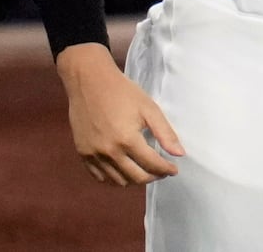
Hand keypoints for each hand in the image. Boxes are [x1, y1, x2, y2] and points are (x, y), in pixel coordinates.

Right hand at [55, 42, 183, 186]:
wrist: (89, 82)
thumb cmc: (122, 92)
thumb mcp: (149, 108)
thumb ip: (165, 133)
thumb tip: (180, 154)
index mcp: (127, 140)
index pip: (152, 165)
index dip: (166, 170)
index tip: (174, 170)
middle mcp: (109, 152)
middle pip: (136, 178)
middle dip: (153, 177)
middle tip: (161, 171)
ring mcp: (93, 155)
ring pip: (118, 181)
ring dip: (134, 180)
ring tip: (144, 171)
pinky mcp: (82, 154)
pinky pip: (99, 177)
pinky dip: (114, 179)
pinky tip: (124, 170)